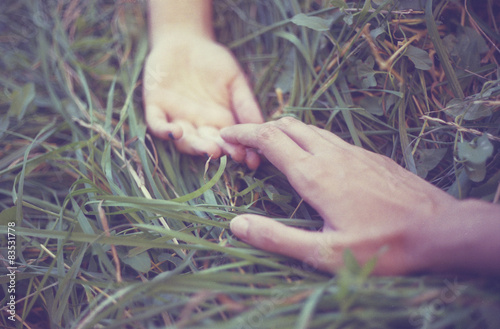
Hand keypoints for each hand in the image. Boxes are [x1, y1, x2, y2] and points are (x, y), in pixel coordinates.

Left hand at [143, 33, 263, 168]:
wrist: (183, 40)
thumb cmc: (213, 60)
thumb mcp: (234, 79)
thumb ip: (245, 102)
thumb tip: (261, 125)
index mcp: (219, 122)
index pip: (229, 142)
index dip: (239, 152)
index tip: (251, 159)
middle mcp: (198, 125)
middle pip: (206, 145)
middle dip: (216, 150)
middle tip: (226, 153)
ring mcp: (176, 118)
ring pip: (184, 141)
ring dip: (194, 146)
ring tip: (209, 149)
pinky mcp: (156, 108)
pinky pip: (157, 124)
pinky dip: (164, 130)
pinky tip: (176, 132)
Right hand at [221, 117, 461, 274]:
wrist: (440, 229)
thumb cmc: (382, 246)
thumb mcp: (325, 253)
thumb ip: (278, 238)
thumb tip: (237, 224)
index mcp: (314, 175)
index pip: (269, 139)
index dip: (243, 133)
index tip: (225, 136)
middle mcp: (331, 154)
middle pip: (287, 125)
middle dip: (259, 129)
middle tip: (243, 147)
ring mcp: (353, 151)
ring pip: (309, 128)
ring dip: (283, 132)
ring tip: (270, 150)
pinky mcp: (369, 156)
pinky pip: (329, 138)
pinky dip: (307, 139)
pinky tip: (311, 159)